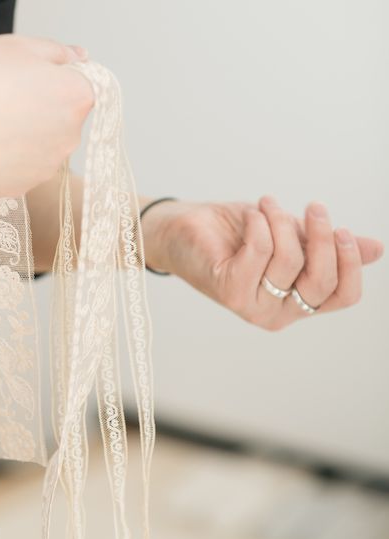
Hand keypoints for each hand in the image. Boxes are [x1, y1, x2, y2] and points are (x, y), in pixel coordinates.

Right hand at [0, 35, 93, 196]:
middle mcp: (70, 137)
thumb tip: (77, 57)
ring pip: (43, 145)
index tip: (32, 79)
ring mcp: (48, 166)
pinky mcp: (25, 186)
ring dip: (27, 135)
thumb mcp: (17, 46)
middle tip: (6, 98)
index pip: (81, 86)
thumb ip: (56, 52)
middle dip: (43, 109)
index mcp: (75, 98)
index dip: (55, 79)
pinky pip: (22, 168)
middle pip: (64, 119)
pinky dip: (9, 158)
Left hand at [142, 196, 384, 329]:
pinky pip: (260, 252)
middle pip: (320, 282)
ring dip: (282, 223)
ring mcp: (251, 305)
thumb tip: (375, 249)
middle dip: (323, 238)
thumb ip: (325, 246)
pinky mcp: (229, 289)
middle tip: (314, 207)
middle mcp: (277, 312)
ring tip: (267, 204)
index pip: (342, 297)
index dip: (350, 264)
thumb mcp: (291, 236)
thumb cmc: (240, 233)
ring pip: (289, 262)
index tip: (344, 229)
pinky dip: (259, 225)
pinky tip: (250, 215)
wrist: (190, 229)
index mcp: (299, 302)